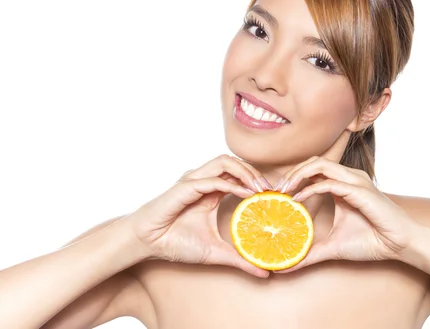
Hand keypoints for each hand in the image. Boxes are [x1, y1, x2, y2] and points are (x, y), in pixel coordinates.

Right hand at [125, 154, 271, 277]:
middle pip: (234, 163)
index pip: (239, 175)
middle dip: (255, 172)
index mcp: (211, 191)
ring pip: (224, 162)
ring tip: (261, 188)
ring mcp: (194, 181)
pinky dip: (231, 184)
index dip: (258, 180)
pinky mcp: (185, 187)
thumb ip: (240, 259)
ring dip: (245, 172)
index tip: (277, 194)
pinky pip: (212, 179)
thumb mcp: (216, 252)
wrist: (148, 243)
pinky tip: (245, 194)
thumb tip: (265, 272)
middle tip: (273, 190)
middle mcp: (204, 181)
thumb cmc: (176, 242)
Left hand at [273, 156, 421, 271]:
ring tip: (283, 191)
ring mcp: (355, 181)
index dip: (293, 178)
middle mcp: (349, 178)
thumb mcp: (332, 246)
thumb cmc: (370, 241)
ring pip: (320, 165)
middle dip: (291, 173)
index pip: (313, 170)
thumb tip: (285, 267)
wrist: (398, 244)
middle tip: (274, 190)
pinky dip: (311, 189)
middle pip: (313, 162)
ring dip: (298, 175)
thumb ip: (309, 252)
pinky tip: (298, 200)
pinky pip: (331, 183)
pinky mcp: (360, 191)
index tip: (275, 195)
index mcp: (343, 185)